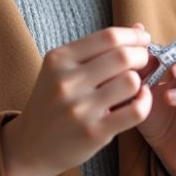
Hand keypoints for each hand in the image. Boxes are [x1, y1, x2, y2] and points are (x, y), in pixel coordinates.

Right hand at [0, 26, 151, 175]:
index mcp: (59, 59)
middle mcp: (67, 81)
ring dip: (141, 80)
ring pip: (131, 82)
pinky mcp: (94, 133)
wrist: (30, 146)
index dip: (133, 35)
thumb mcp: (61, 69)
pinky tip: (140, 99)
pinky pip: (135, 110)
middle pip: (123, 56)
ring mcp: (80, 109)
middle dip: (142, 55)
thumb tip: (140, 29)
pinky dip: (145, 102)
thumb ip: (98, 49)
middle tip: (143, 61)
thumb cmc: (51, 103)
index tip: (143, 39)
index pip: (108, 36)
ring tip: (135, 84)